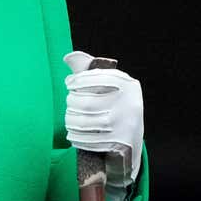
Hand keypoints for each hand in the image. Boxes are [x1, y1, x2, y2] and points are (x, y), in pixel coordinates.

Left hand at [63, 50, 143, 200]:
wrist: (133, 138)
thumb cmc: (115, 104)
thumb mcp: (110, 85)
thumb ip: (89, 70)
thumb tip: (68, 57)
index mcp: (128, 85)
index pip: (96, 78)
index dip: (78, 80)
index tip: (69, 83)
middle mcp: (129, 103)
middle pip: (87, 103)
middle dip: (72, 102)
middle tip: (69, 102)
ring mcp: (124, 125)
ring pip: (85, 122)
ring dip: (71, 121)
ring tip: (68, 118)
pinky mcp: (119, 143)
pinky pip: (90, 140)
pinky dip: (77, 138)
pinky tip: (72, 134)